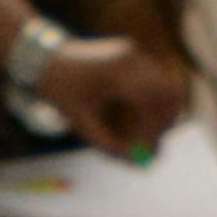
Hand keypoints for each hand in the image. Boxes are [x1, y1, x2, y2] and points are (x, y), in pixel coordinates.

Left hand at [19, 32, 192, 152]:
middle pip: (169, 92)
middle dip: (166, 122)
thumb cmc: (62, 93)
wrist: (46, 60)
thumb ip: (110, 145)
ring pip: (166, 87)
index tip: (149, 153)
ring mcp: (133, 53)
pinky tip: (134, 114)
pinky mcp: (133, 55)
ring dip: (161, 112)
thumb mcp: (83, 123)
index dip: (155, 129)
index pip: (152, 101)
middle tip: (156, 144)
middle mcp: (130, 58)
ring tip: (142, 131)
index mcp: (116, 71)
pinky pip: (155, 81)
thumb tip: (137, 163)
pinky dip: (153, 101)